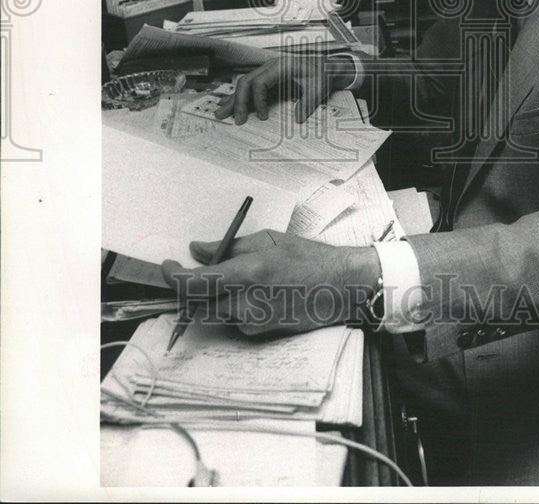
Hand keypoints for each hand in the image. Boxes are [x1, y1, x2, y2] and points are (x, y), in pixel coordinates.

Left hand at [161, 229, 379, 335]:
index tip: (167, 266)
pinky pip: (231, 320)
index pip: (192, 283)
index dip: (171, 277)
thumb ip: (228, 246)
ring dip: (213, 296)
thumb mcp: (267, 239)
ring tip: (239, 279)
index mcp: (244, 273)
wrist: (337, 288)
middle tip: (198, 271)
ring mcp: (249, 321)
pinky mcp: (256, 333)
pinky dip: (233, 306)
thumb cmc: (306, 257)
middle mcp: (243, 302)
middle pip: (196, 302)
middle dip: (191, 288)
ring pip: (213, 311)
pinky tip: (257, 293)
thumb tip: (197, 250)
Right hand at [214, 52, 357, 125]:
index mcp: (281, 66)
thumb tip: (297, 118)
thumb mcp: (319, 88)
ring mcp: (268, 71)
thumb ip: (308, 102)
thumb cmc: (323, 74)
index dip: (257, 101)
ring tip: (221, 113)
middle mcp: (271, 66)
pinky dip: (241, 97)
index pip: (260, 82)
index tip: (262, 117)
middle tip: (235, 119)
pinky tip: (233, 106)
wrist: (327, 67)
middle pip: (246, 81)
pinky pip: (251, 86)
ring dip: (234, 98)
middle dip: (238, 100)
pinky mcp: (269, 78)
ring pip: (245, 83)